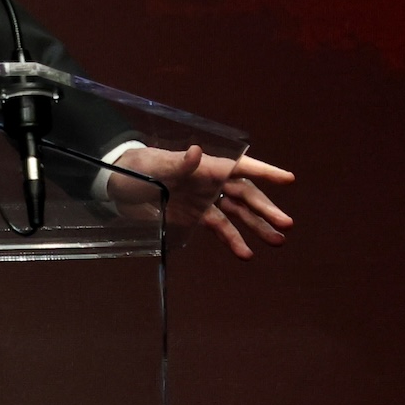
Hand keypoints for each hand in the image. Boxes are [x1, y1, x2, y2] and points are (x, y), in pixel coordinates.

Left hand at [109, 145, 293, 258]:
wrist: (115, 185)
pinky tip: (245, 253)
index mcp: (204, 166)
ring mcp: (203, 199)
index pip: (239, 166)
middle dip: (265, 208)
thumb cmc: (136, 167)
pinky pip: (220, 227)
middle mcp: (209, 182)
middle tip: (286, 224)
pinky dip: (233, 240)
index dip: (264, 172)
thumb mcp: (155, 165)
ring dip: (256, 226)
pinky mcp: (195, 215)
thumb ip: (178, 163)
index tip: (288, 179)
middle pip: (244, 194)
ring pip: (237, 213)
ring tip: (276, 242)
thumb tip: (196, 152)